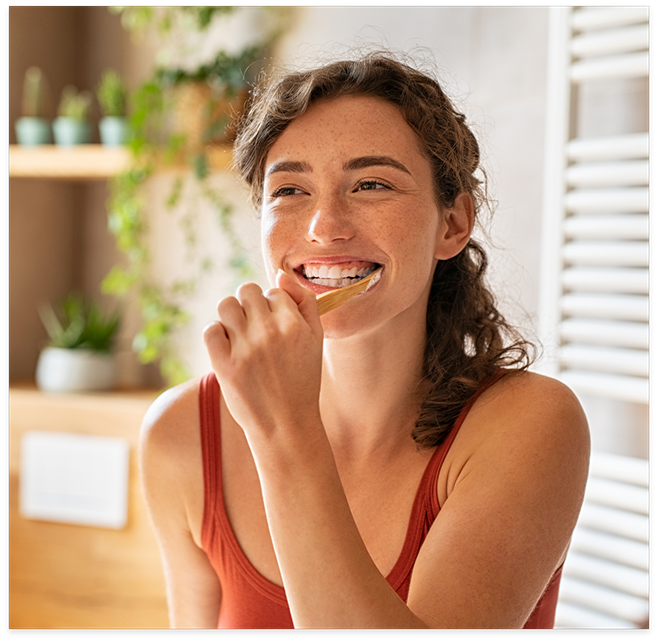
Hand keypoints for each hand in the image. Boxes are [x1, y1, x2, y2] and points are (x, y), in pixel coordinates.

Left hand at [203, 271, 323, 441]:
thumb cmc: (302, 380)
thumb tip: (280, 274)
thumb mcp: (316, 339)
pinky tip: (228, 348)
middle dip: (250, 305)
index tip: (275, 327)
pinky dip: (216, 335)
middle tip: (255, 328)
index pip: (274, 291)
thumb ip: (305, 302)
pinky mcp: (224, 365)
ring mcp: (245, 349)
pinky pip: (210, 330)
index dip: (273, 306)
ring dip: (231, 316)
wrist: (286, 425)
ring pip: (226, 305)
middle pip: (247, 290)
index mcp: (294, 324)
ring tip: (240, 335)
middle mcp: (269, 332)